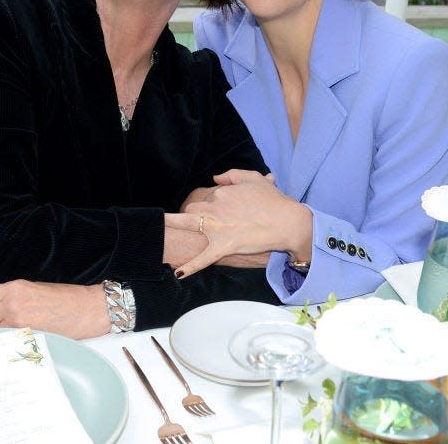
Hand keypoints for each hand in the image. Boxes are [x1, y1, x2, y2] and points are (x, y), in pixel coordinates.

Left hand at [0, 280, 109, 338]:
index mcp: (15, 288)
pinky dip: (9, 342)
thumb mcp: (35, 289)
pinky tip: (19, 340)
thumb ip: (14, 297)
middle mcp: (13, 302)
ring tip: (14, 332)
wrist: (87, 309)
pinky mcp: (26, 335)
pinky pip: (7, 341)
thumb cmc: (67, 299)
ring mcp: (18, 320)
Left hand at [169, 169, 311, 277]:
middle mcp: (215, 207)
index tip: (211, 211)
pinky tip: (178, 272)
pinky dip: (190, 266)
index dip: (208, 204)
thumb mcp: (254, 178)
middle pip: (193, 209)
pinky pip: (203, 257)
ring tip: (159, 235)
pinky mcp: (224, 245)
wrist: (287, 221)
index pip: (205, 196)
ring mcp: (217, 227)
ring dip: (174, 228)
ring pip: (189, 224)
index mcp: (221, 192)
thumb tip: (215, 178)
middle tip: (201, 225)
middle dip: (194, 216)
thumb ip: (232, 175)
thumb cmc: (273, 201)